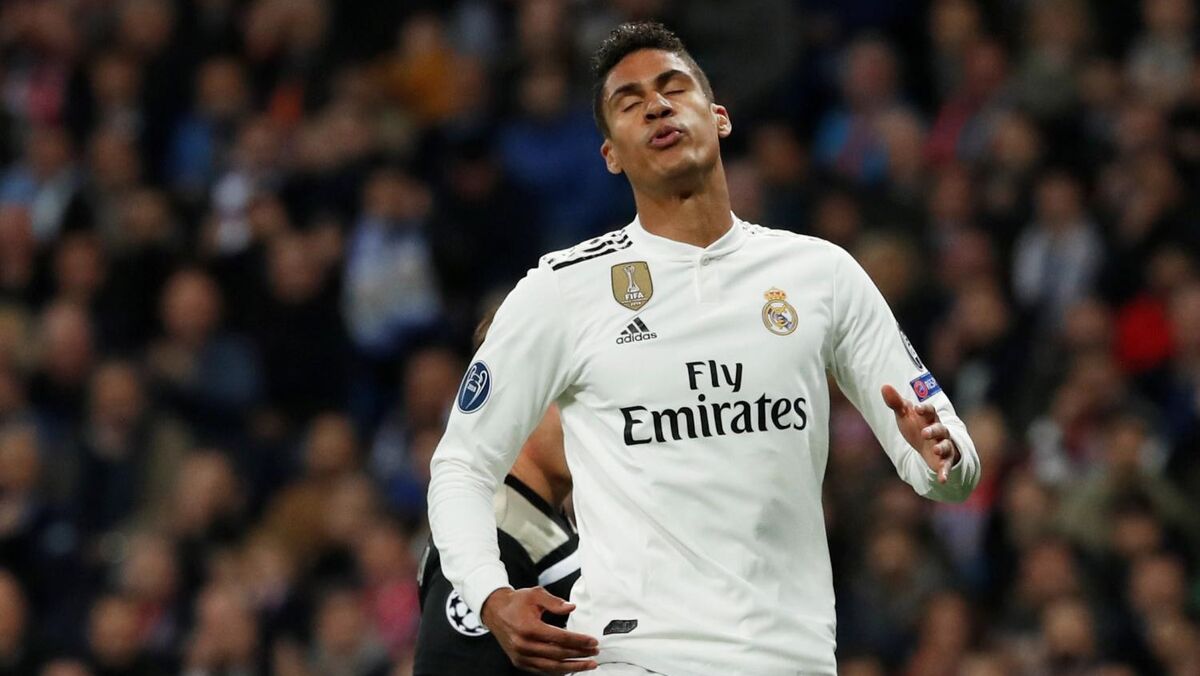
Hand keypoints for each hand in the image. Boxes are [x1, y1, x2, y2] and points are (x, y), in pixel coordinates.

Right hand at [480, 587, 598, 673]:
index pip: (560, 638)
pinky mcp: (519, 662)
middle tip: (595, 653)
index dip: (579, 641)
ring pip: (551, 667)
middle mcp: (524, 645)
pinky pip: (542, 670)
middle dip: (579, 654)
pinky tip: (570, 667)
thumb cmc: (516, 602)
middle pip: (558, 654)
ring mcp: (521, 656)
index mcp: (528, 627)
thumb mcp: (536, 594)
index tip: (593, 641)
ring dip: (572, 667)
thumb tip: (572, 608)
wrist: (495, 611)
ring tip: (588, 665)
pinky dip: (558, 670)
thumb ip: (555, 602)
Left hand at [881, 384, 959, 482]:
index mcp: (929, 418)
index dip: (925, 409)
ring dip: (942, 447)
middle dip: (933, 430)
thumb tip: (884, 386)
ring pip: (946, 445)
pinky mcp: (944, 461)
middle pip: (940, 428)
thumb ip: (896, 403)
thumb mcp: (904, 416)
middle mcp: (939, 431)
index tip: (917, 408)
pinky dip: (945, 473)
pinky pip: (946, 466)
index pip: (930, 411)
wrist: (926, 445)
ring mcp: (943, 446)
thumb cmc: (915, 426)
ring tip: (935, 450)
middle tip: (925, 432)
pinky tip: (942, 480)